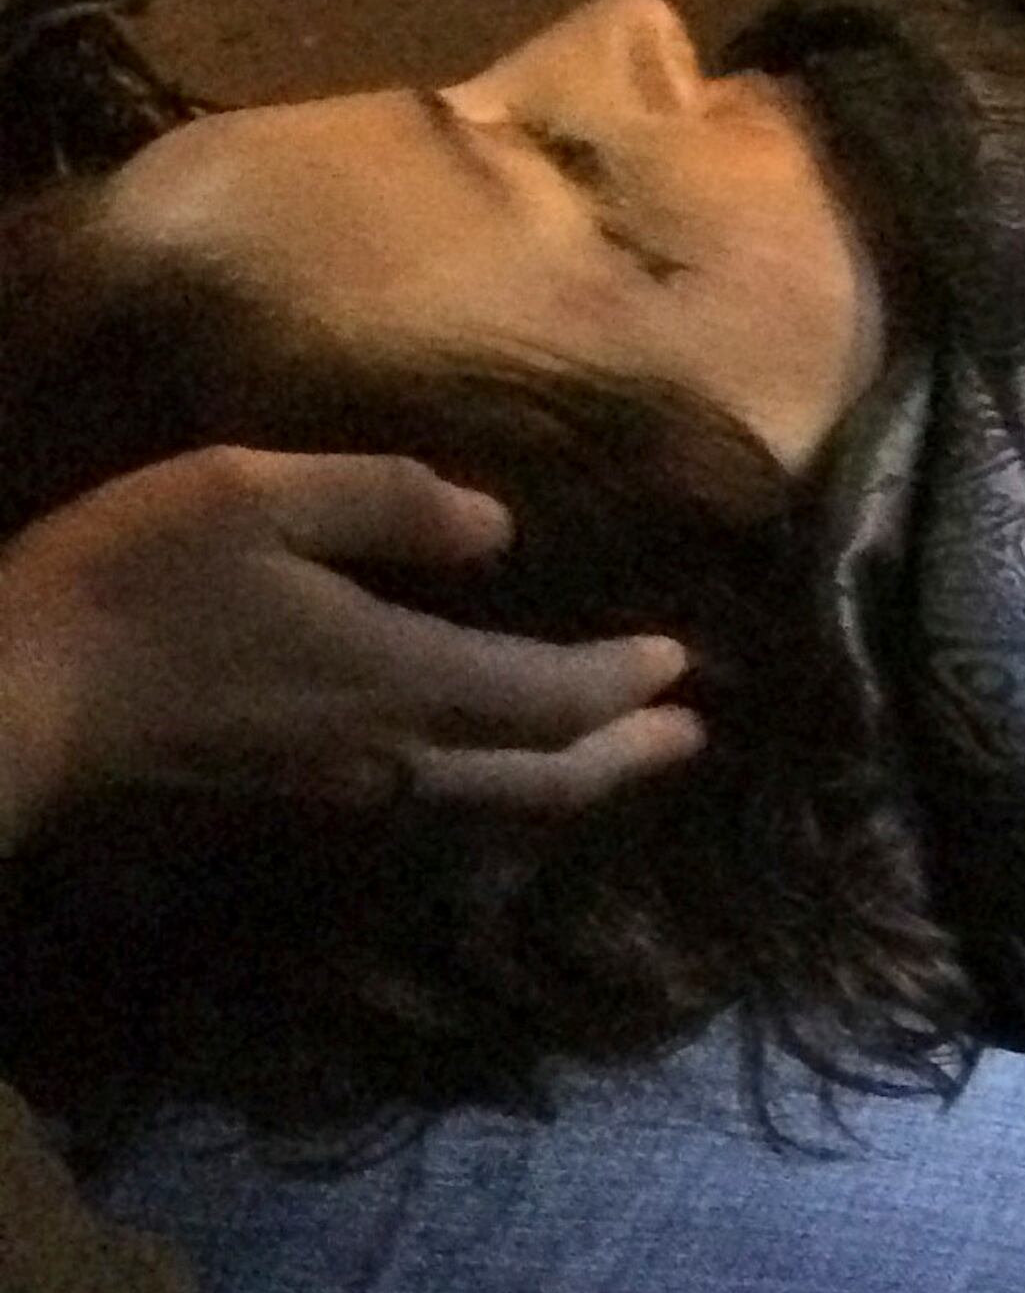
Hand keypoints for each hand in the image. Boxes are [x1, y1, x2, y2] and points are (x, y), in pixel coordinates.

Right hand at [0, 452, 700, 847]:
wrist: (13, 698)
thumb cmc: (135, 583)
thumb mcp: (258, 496)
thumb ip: (385, 503)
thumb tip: (494, 528)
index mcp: (399, 677)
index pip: (549, 696)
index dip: (624, 682)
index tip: (682, 663)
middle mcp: (388, 753)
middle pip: (538, 773)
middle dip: (621, 754)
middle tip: (689, 737)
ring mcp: (334, 786)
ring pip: (483, 796)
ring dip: (561, 773)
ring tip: (609, 750)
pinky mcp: (283, 794)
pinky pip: (424, 797)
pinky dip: (487, 778)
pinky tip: (477, 756)